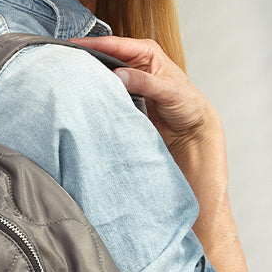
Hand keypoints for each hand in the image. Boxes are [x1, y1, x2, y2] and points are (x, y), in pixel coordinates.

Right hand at [71, 35, 220, 157]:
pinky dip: (96, 92)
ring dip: (91, 76)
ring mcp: (128, 79)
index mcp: (146, 52)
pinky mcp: (125, 96)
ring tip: (70, 76)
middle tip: (65, 61)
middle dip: (86, 58)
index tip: (73, 46)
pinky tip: (84, 94)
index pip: (113, 43)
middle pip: (104, 56)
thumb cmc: (188, 105)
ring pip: (103, 74)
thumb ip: (143, 81)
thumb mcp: (167, 90)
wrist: (191, 130)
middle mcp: (135, 62)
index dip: (92, 44)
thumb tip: (118, 75)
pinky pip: (106, 91)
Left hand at [74, 34, 249, 271]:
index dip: (103, 52)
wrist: (197, 225)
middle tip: (77, 46)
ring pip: (161, 67)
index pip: (133, 65)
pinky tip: (121, 82)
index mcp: (160, 107)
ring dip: (128, 58)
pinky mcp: (205, 121)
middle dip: (112, 47)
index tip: (69, 49)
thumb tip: (67, 122)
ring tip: (95, 55)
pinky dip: (147, 83)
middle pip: (147, 56)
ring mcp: (195, 109)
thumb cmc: (161, 195)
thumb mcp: (125, 155)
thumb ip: (108, 132)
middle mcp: (179, 101)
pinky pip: (174, 93)